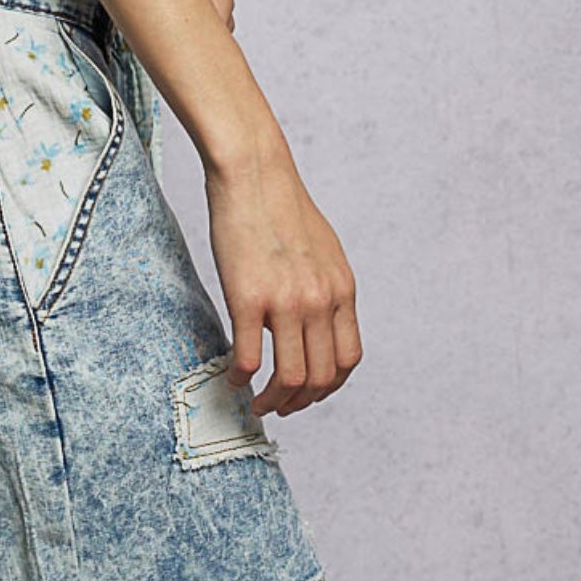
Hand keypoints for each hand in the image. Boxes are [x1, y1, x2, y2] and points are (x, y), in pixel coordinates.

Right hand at [204, 131, 361, 415]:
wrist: (254, 174)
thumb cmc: (281, 209)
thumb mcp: (324, 252)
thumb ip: (327, 290)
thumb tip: (320, 325)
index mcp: (342, 290)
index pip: (348, 360)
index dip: (330, 387)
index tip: (310, 393)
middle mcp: (320, 300)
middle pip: (322, 377)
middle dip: (300, 403)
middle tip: (280, 406)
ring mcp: (286, 302)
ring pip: (290, 377)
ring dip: (273, 401)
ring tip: (258, 403)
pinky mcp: (249, 299)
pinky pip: (250, 358)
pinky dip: (241, 379)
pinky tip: (232, 379)